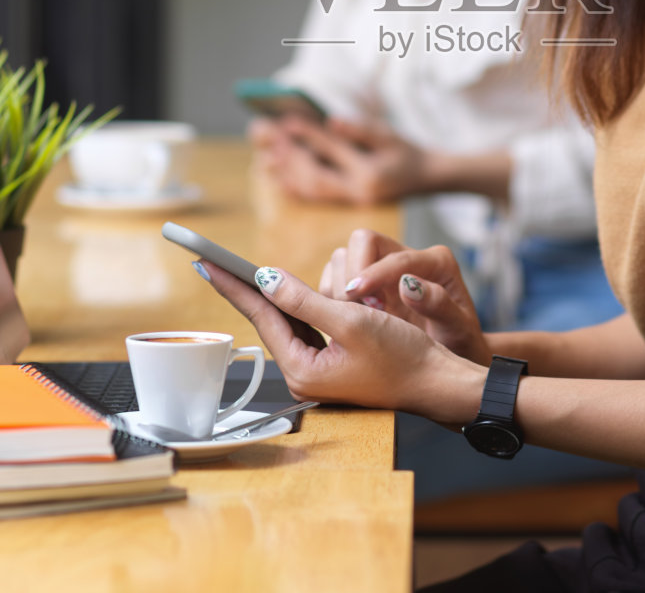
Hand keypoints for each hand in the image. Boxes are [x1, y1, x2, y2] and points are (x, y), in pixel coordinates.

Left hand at [195, 260, 482, 423]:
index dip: (234, 285)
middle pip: (268, 321)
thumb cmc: (403, 356)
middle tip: (214, 262)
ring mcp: (316, 371)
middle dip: (246, 289)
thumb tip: (266, 278)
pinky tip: (287, 291)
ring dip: (272, 297)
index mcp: (302, 369)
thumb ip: (305, 299)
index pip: (261, 316)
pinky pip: (305, 329)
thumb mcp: (352, 321)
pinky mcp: (331, 364)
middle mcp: (303, 373)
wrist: (437, 383)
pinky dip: (296, 307)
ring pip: (287, 324)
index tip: (207, 263)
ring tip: (241, 272)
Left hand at [261, 117, 431, 205]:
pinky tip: (279, 178)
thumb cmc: (406, 151)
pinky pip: (318, 199)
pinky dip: (297, 188)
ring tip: (266, 158)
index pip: (333, 150)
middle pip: (316, 176)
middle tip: (269, 140)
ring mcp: (353, 202)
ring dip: (288, 174)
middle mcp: (359, 192)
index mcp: (371, 173)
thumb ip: (359, 129)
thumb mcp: (389, 134)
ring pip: (313, 190)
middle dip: (291, 158)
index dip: (309, 134)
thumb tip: (330, 120)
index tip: (287, 122)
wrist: (426, 178)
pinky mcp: (348, 204)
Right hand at [319, 229, 491, 366]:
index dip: (373, 274)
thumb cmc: (459, 341)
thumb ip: (439, 305)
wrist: (451, 356)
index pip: (396, 257)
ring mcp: (384, 267)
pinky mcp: (367, 283)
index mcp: (436, 262)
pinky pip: (336, 278)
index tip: (355, 296)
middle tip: (357, 309)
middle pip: (363, 241)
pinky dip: (334, 297)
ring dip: (341, 286)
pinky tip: (349, 320)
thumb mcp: (458, 328)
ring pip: (344, 257)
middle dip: (352, 271)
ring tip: (357, 318)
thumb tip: (407, 284)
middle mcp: (407, 257)